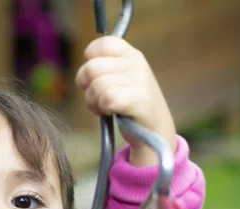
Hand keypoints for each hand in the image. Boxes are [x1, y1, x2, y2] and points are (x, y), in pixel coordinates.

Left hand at [75, 36, 176, 166]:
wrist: (154, 132)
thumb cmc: (130, 107)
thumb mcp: (120, 80)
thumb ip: (104, 68)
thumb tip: (85, 64)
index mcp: (131, 54)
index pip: (100, 45)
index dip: (89, 62)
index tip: (94, 78)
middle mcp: (137, 63)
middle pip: (91, 68)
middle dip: (86, 87)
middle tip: (96, 99)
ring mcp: (140, 80)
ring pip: (96, 85)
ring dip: (93, 101)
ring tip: (104, 108)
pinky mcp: (139, 99)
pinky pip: (107, 99)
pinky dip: (103, 108)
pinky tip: (110, 112)